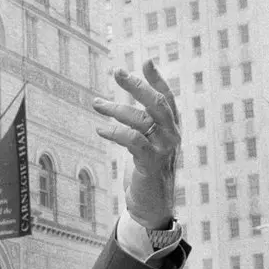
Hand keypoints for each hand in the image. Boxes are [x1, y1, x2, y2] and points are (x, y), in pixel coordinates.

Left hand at [93, 60, 179, 229]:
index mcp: (172, 129)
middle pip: (157, 103)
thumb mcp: (147, 146)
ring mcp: (164, 150)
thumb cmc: (147, 174)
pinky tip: (100, 129)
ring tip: (96, 104)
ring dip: (116, 109)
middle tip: (117, 72)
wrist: (152, 207)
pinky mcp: (151, 164)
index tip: (146, 61)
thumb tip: (126, 109)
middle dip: (137, 85)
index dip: (157, 79)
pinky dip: (115, 132)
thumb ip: (143, 127)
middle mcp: (172, 136)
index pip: (167, 98)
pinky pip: (133, 140)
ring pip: (142, 119)